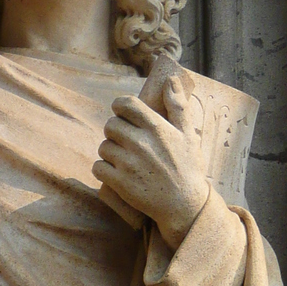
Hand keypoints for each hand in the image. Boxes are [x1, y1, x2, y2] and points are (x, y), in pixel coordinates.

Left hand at [93, 77, 210, 245]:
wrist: (184, 206)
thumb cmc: (188, 169)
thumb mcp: (188, 134)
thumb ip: (177, 106)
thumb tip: (170, 79)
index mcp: (156, 127)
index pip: (125, 104)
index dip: (120, 107)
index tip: (123, 115)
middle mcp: (141, 142)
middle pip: (110, 125)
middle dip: (115, 132)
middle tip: (125, 143)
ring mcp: (129, 163)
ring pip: (104, 147)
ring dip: (110, 153)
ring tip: (124, 161)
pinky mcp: (120, 183)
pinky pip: (98, 167)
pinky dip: (103, 170)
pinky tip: (115, 174)